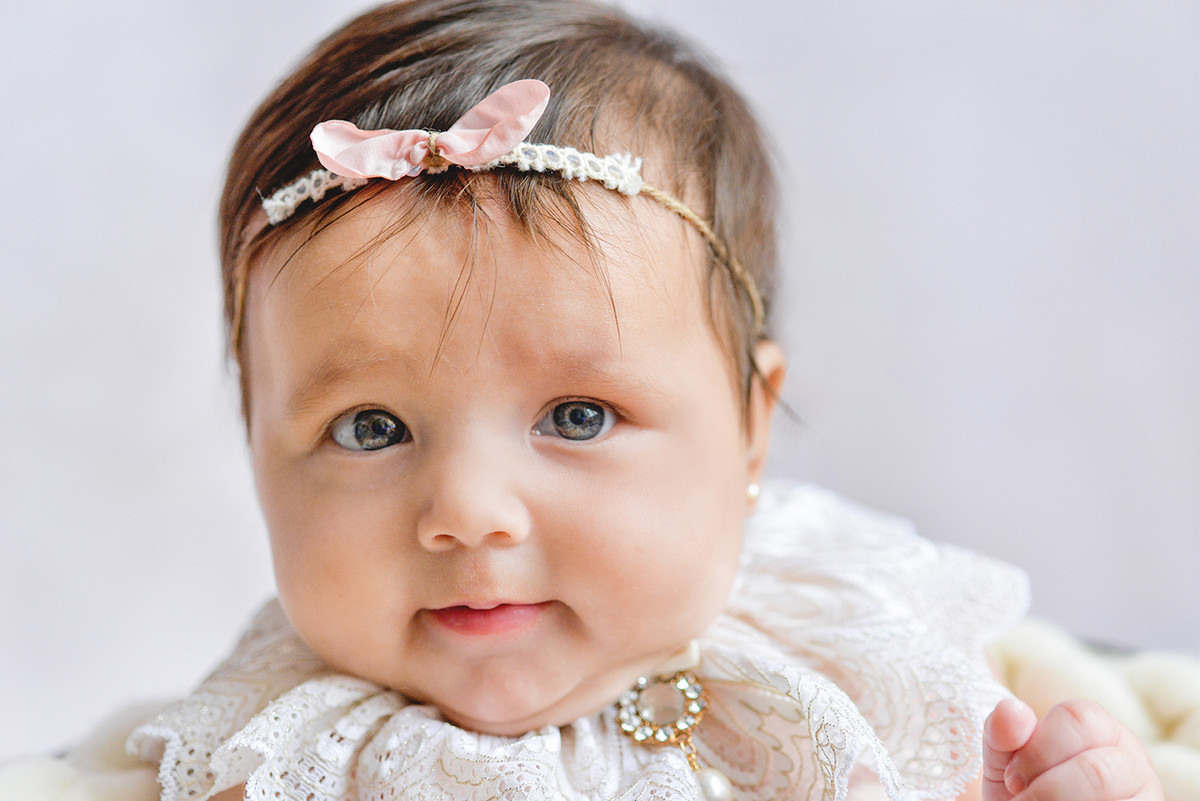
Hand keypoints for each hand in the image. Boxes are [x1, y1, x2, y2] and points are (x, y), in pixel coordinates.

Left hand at [982, 697, 1162, 800]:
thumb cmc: (1024, 787)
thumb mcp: (1007, 759)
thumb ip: (1003, 733)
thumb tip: (1011, 709)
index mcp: (1100, 728)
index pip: (1078, 717)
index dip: (1037, 749)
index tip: (1012, 779)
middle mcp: (1131, 761)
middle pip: (1096, 769)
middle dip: (1049, 790)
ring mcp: (1144, 796)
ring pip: (1106, 797)